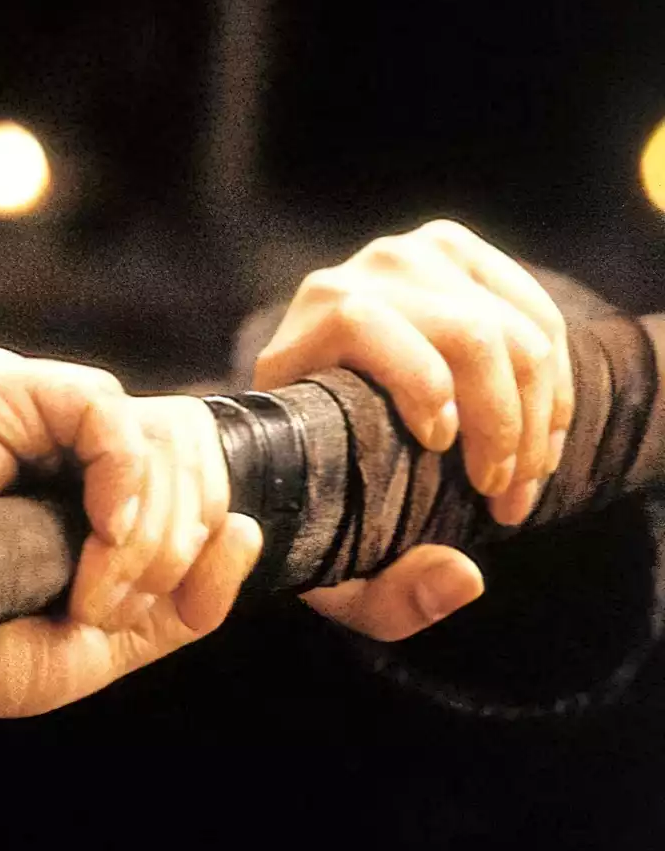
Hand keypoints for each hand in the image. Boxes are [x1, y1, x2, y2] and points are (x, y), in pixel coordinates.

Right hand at [0, 346, 261, 717]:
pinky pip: (107, 411)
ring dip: (146, 526)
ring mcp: (20, 395)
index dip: (195, 531)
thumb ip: (186, 599)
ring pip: (157, 426)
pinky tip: (96, 531)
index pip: (186, 463)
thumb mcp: (108, 635)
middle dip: (176, 536)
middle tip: (113, 601)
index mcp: (75, 472)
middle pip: (185, 440)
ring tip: (91, 586)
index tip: (141, 603)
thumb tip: (247, 530)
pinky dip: (122, 481)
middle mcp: (50, 425)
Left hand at [255, 218, 571, 638]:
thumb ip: (389, 596)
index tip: (447, 457)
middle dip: (503, 425)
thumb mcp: (341, 567)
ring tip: (526, 473)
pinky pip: (534, 308)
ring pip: (509, 327)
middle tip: (505, 493)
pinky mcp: (455, 254)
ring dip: (538, 413)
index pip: (360, 324)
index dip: (419, 388)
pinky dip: (555, 380)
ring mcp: (403, 260)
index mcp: (294, 341)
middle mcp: (344, 281)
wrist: (328, 426)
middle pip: (462, 333)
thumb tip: (465, 575)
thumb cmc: (331, 500)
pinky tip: (543, 432)